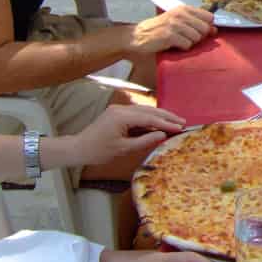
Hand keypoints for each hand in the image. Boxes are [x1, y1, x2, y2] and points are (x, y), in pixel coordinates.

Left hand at [71, 105, 186, 164]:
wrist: (78, 148)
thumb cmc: (98, 151)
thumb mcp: (123, 149)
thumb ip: (144, 141)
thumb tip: (162, 135)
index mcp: (121, 117)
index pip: (149, 118)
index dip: (166, 123)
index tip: (180, 127)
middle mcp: (121, 109)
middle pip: (149, 110)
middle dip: (166, 116)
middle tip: (183, 121)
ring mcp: (119, 110)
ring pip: (144, 110)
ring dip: (160, 116)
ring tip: (175, 121)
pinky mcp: (118, 113)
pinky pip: (138, 113)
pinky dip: (150, 118)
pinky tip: (160, 122)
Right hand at [128, 6, 215, 54]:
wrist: (138, 35)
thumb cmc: (161, 29)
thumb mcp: (179, 22)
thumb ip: (197, 24)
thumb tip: (215, 30)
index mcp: (184, 8)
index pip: (209, 17)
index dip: (207, 26)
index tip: (198, 31)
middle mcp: (180, 14)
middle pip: (205, 28)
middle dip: (199, 37)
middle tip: (186, 38)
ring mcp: (174, 24)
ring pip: (197, 38)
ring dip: (189, 43)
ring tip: (178, 41)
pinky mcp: (169, 35)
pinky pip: (187, 45)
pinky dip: (182, 48)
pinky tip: (173, 45)